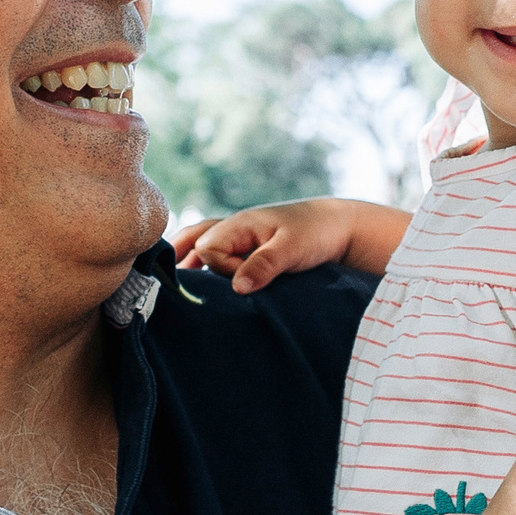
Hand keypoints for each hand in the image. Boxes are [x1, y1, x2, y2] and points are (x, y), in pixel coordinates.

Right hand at [172, 201, 352, 292]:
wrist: (341, 228)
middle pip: (191, 243)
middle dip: (181, 263)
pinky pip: (218, 258)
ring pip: (201, 249)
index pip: (207, 249)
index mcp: (239, 224)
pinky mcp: (250, 253)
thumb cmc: (317, 232)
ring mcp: (240, 241)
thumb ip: (264, 265)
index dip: (219, 269)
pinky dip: (208, 270)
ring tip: (184, 290)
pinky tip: (206, 287)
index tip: (242, 281)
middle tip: (174, 288)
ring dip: (193, 268)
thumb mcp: (292, 249)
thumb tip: (237, 288)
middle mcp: (234, 230)